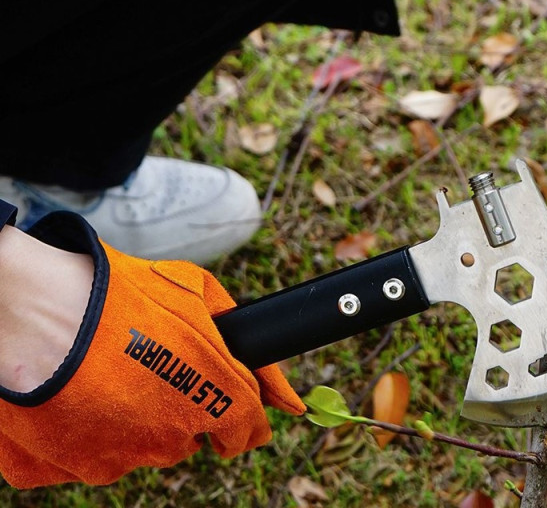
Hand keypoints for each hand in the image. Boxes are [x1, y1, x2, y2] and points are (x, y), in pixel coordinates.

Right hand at [0, 211, 303, 488]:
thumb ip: (249, 347)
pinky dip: (83, 429)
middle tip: (151, 363)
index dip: (242, 416)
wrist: (38, 309)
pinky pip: (83, 453)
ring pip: (137, 447)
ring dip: (130, 419)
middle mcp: (167, 442)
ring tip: (109, 371)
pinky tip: (75, 390)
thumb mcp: (200, 294)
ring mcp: (110, 461)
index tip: (233, 406)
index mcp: (209, 402)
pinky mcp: (58, 470)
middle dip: (179, 407)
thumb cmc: (123, 295)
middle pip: (187, 437)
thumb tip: (289, 398)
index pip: (246, 430)